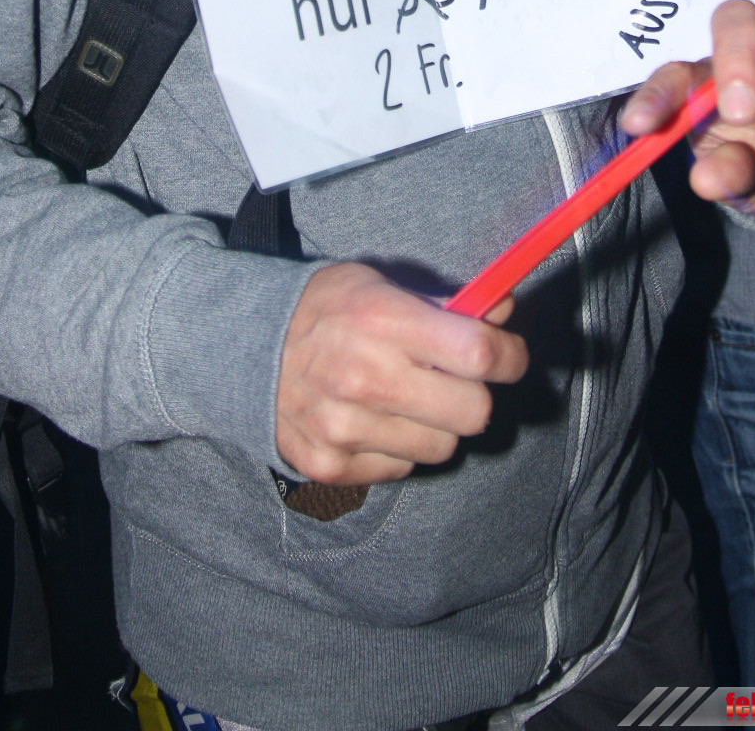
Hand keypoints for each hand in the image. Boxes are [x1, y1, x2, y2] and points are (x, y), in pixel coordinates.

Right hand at [276, 262, 527, 484]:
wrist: (245, 348)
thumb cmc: (324, 309)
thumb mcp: (378, 284)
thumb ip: (441, 302)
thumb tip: (502, 314)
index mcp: (382, 320)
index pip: (478, 353)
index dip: (509, 355)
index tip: (509, 355)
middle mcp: (364, 377)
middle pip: (473, 412)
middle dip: (476, 394)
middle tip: (458, 379)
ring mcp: (344, 428)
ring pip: (442, 448)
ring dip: (437, 424)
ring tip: (408, 398)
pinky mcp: (329, 464)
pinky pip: (401, 469)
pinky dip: (398, 448)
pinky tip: (374, 418)